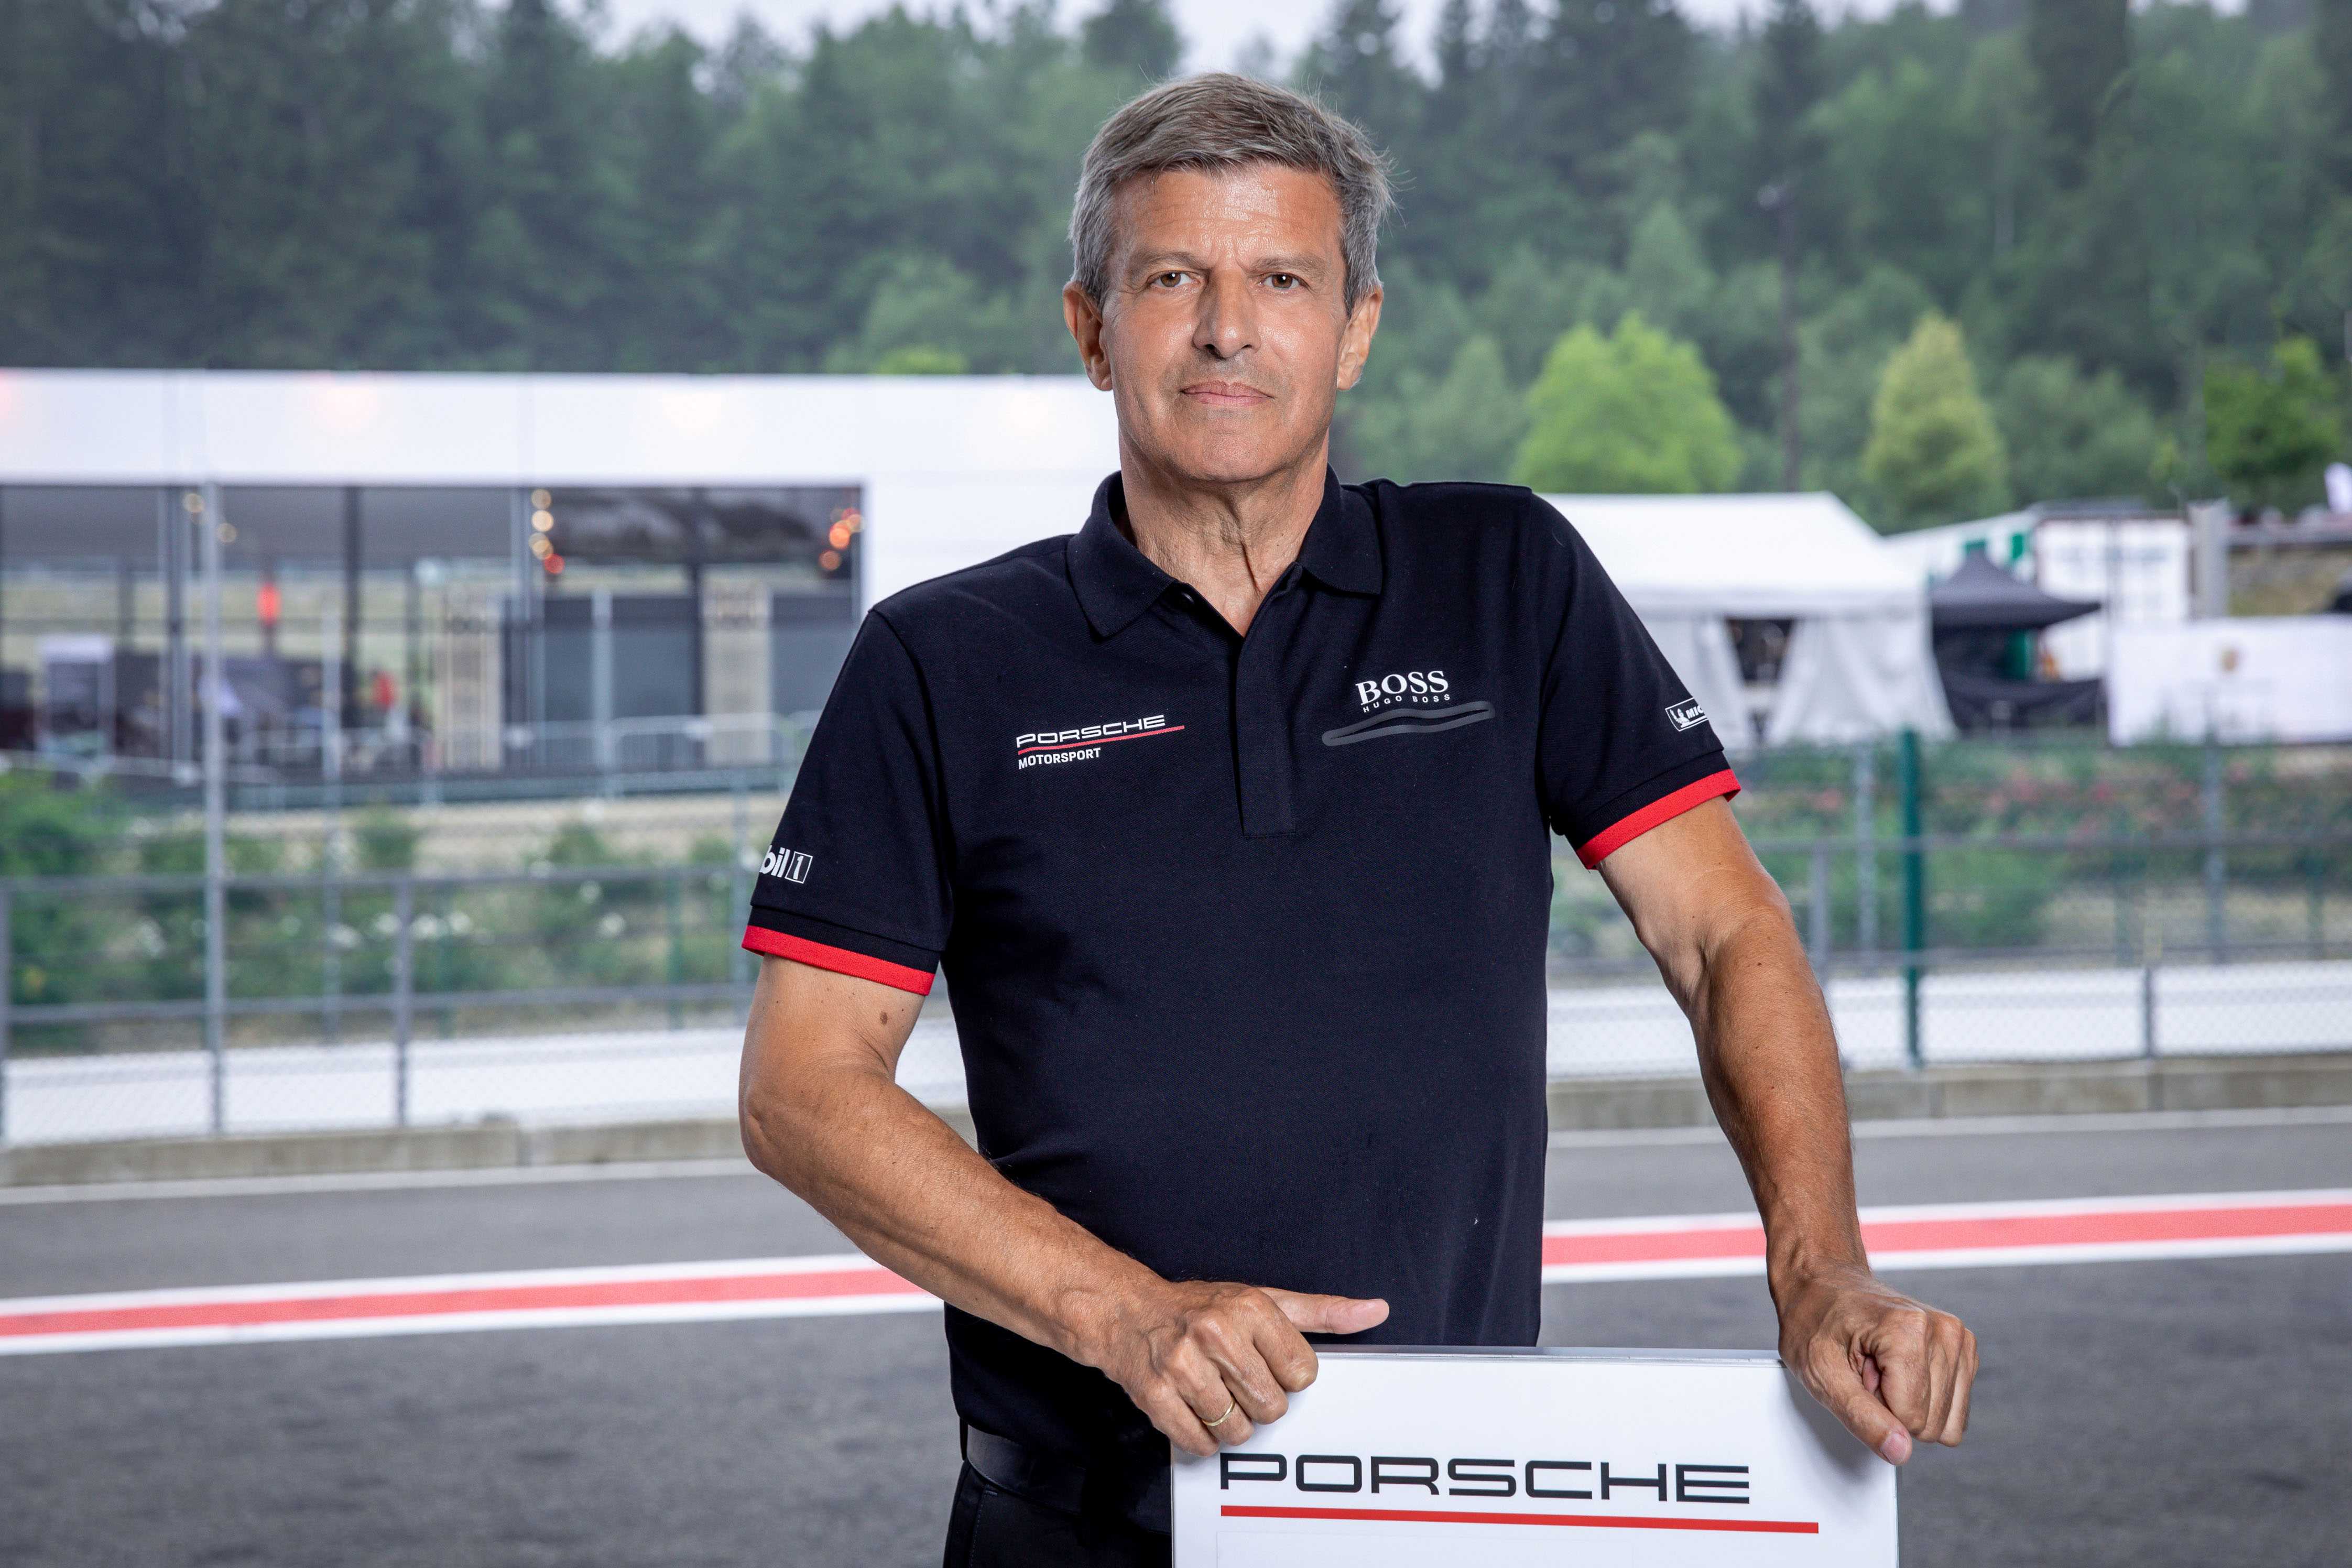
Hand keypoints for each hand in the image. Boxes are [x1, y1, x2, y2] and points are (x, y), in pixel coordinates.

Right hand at [1081, 1279, 1388, 1456]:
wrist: (1127, 1313)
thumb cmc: (1202, 1309)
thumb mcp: (1264, 1300)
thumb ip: (1323, 1312)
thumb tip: (1377, 1311)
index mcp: (1249, 1306)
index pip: (1303, 1373)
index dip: (1287, 1375)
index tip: (1265, 1362)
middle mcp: (1215, 1332)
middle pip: (1273, 1407)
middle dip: (1259, 1401)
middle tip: (1235, 1378)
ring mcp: (1182, 1365)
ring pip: (1239, 1431)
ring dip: (1231, 1423)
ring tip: (1214, 1392)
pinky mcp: (1156, 1395)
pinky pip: (1202, 1445)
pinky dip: (1202, 1438)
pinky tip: (1193, 1408)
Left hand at [1776, 1262, 1976, 1463]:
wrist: (1824, 1284)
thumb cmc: (1816, 1321)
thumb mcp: (1820, 1373)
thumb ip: (1862, 1418)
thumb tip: (1900, 1452)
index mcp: (1909, 1329)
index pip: (1911, 1420)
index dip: (1876, 1409)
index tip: (1855, 1373)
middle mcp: (1945, 1330)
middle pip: (1932, 1424)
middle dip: (1893, 1408)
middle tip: (1865, 1371)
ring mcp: (1958, 1338)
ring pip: (1947, 1422)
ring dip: (1908, 1403)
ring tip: (1879, 1368)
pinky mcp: (1963, 1350)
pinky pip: (1955, 1410)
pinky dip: (1924, 1398)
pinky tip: (1897, 1368)